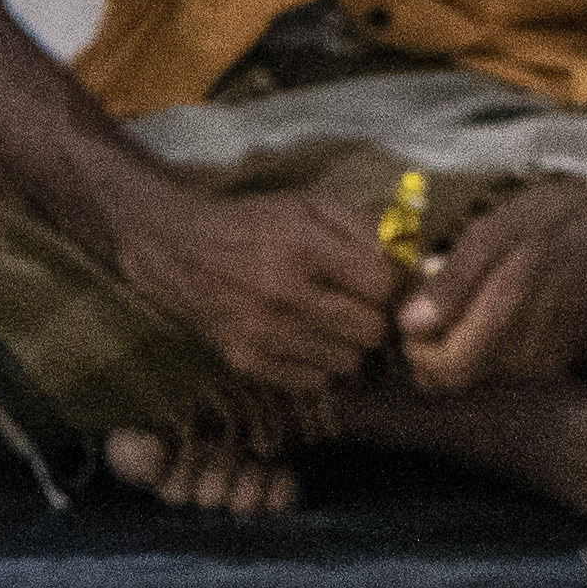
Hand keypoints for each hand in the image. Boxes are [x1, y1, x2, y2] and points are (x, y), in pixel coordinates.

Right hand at [104, 172, 407, 402]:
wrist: (178, 250)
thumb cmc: (254, 223)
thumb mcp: (309, 205)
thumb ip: (363, 227)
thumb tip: (408, 265)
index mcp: (306, 247)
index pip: (383, 287)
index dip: (388, 286)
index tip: (377, 283)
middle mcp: (286, 294)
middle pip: (370, 330)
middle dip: (371, 318)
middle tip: (356, 306)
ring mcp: (265, 333)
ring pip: (347, 362)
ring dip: (346, 345)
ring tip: (329, 324)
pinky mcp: (248, 361)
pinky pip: (312, 382)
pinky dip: (317, 366)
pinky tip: (305, 342)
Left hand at [390, 172, 586, 390]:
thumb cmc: (562, 222)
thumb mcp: (497, 231)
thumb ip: (452, 282)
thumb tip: (409, 324)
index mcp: (507, 318)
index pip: (441, 369)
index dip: (416, 347)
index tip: (416, 313)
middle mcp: (526, 354)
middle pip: (452, 382)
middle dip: (431, 352)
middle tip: (432, 311)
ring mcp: (542, 367)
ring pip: (474, 381)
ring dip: (457, 353)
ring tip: (464, 308)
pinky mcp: (553, 368)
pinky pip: (501, 375)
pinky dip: (484, 354)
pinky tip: (490, 318)